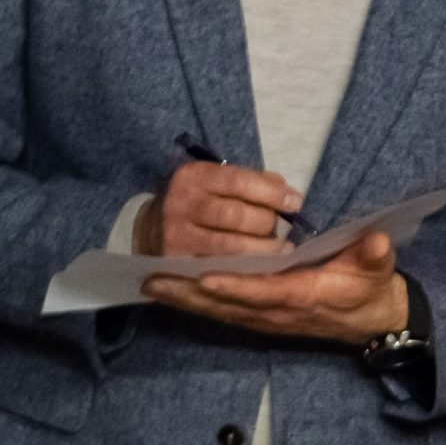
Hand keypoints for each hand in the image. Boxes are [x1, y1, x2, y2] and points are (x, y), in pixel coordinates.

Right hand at [136, 161, 300, 258]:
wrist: (150, 228)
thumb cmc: (196, 202)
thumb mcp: (215, 183)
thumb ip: (250, 183)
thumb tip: (285, 191)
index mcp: (194, 176)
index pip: (240, 181)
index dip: (272, 194)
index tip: (295, 202)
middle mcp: (182, 203)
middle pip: (237, 215)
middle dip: (268, 223)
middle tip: (284, 229)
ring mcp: (177, 234)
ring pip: (230, 245)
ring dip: (263, 249)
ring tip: (281, 250)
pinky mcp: (177, 262)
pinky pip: (220, 268)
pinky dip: (246, 268)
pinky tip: (262, 267)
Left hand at [142, 229, 409, 344]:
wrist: (372, 321)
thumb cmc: (370, 288)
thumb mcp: (378, 269)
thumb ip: (374, 256)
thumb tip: (377, 243)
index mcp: (304, 296)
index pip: (265, 291)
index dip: (235, 286)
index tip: (205, 278)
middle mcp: (279, 311)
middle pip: (229, 305)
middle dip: (190, 293)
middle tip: (154, 280)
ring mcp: (266, 318)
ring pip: (219, 311)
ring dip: (184, 299)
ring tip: (150, 284)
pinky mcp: (260, 318)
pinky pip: (222, 312)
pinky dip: (194, 304)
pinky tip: (170, 293)